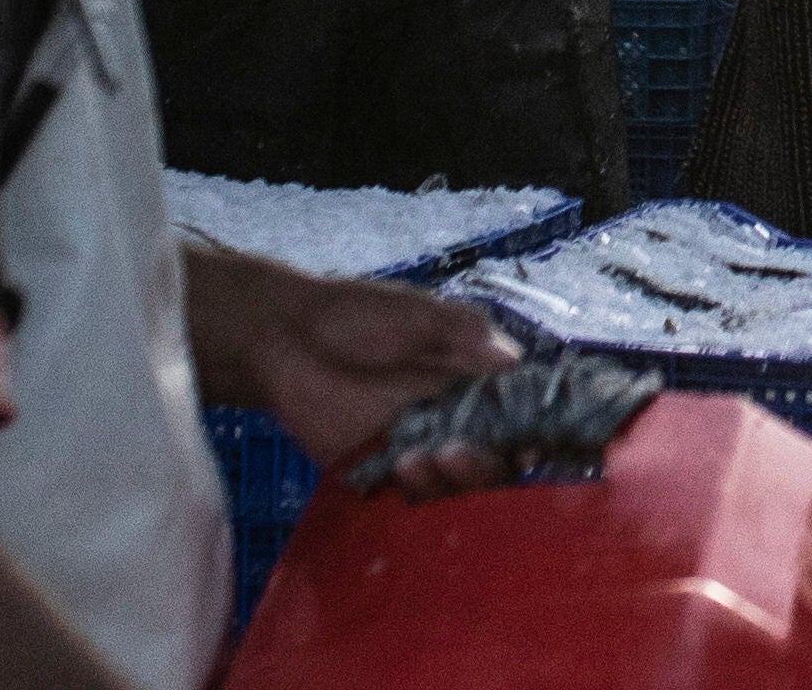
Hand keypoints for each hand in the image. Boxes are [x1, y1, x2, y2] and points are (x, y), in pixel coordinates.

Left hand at [179, 242, 519, 483]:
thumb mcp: (415, 311)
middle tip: (455, 452)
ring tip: (413, 458)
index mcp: (474, 382)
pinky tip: (396, 473)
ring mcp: (417, 451)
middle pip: (492, 462)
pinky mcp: (377, 474)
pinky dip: (410, 496)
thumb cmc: (355, 315)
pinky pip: (405, 500)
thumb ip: (462, 331)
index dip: (528, 435)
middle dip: (483, 466)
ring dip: (444, 482)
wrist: (284, 340)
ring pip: (452, 486)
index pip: (517, 417)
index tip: (526, 445)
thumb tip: (511, 359)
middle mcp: (454, 422)